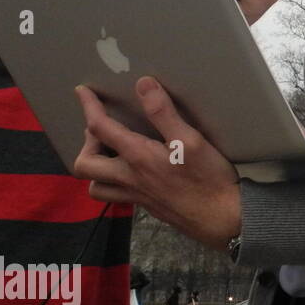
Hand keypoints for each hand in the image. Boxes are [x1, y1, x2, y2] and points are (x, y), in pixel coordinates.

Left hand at [73, 77, 241, 251]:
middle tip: (101, 131)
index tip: (83, 92)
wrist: (221, 219)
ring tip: (110, 154)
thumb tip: (143, 85)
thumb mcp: (190, 140)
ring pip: (95, 187)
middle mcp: (130, 178)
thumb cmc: (208, 179)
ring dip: (95, 168)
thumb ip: (164, 113)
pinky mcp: (148, 206)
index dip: (89, 107)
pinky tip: (132, 173)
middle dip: (86, 143)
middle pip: (84, 165)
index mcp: (138, 157)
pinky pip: (116, 196)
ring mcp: (137, 196)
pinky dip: (113, 182)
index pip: (101, 128)